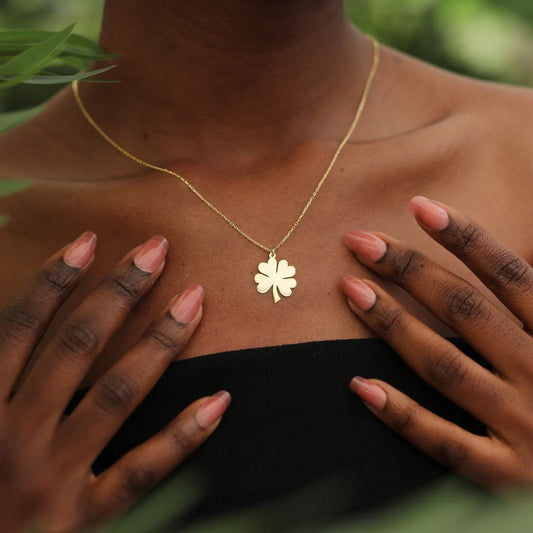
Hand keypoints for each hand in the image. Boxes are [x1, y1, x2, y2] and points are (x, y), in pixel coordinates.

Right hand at [0, 232, 230, 531]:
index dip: (52, 280)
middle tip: (157, 249)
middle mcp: (13, 437)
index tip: (89, 240)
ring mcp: (51, 479)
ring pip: (115, 396)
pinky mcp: (82, 520)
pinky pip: (142, 472)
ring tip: (194, 299)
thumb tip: (16, 326)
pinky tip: (220, 400)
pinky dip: (183, 436)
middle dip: (118, 293)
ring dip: (158, 343)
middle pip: (76, 348)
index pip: (18, 328)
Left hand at [341, 196, 532, 487]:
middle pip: (464, 309)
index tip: (419, 206)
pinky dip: (401, 413)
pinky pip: (443, 441)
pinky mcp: (505, 476)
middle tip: (359, 240)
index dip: (465, 237)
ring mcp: (524, 426)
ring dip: (392, 323)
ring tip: (350, 288)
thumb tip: (510, 259)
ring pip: (443, 365)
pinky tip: (360, 385)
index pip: (508, 274)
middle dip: (408, 269)